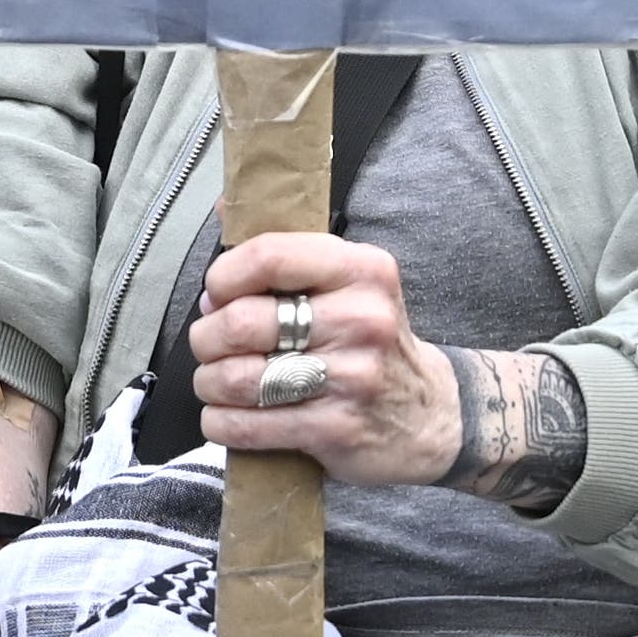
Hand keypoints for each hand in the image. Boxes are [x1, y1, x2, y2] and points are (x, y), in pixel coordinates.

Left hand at [188, 232, 457, 485]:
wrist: (431, 414)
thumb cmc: (370, 341)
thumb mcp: (350, 283)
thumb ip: (289, 250)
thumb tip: (227, 208)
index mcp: (362, 270)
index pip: (269, 257)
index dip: (224, 277)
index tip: (217, 292)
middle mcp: (362, 319)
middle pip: (243, 322)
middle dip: (207, 337)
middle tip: (209, 344)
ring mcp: (352, 377)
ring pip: (239, 378)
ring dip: (209, 383)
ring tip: (216, 381)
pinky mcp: (337, 428)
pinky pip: (250, 425)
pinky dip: (221, 422)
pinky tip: (225, 415)